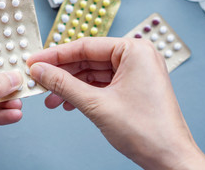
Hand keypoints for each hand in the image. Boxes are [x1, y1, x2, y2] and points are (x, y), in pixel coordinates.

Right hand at [27, 37, 204, 169]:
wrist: (169, 159)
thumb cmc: (148, 131)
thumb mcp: (96, 104)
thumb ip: (64, 84)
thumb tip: (41, 71)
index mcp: (134, 50)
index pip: (85, 46)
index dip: (56, 54)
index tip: (35, 61)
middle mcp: (136, 57)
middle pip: (87, 59)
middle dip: (62, 73)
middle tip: (40, 80)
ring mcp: (134, 72)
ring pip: (92, 73)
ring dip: (70, 86)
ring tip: (51, 97)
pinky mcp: (131, 87)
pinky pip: (100, 84)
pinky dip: (83, 93)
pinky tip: (68, 102)